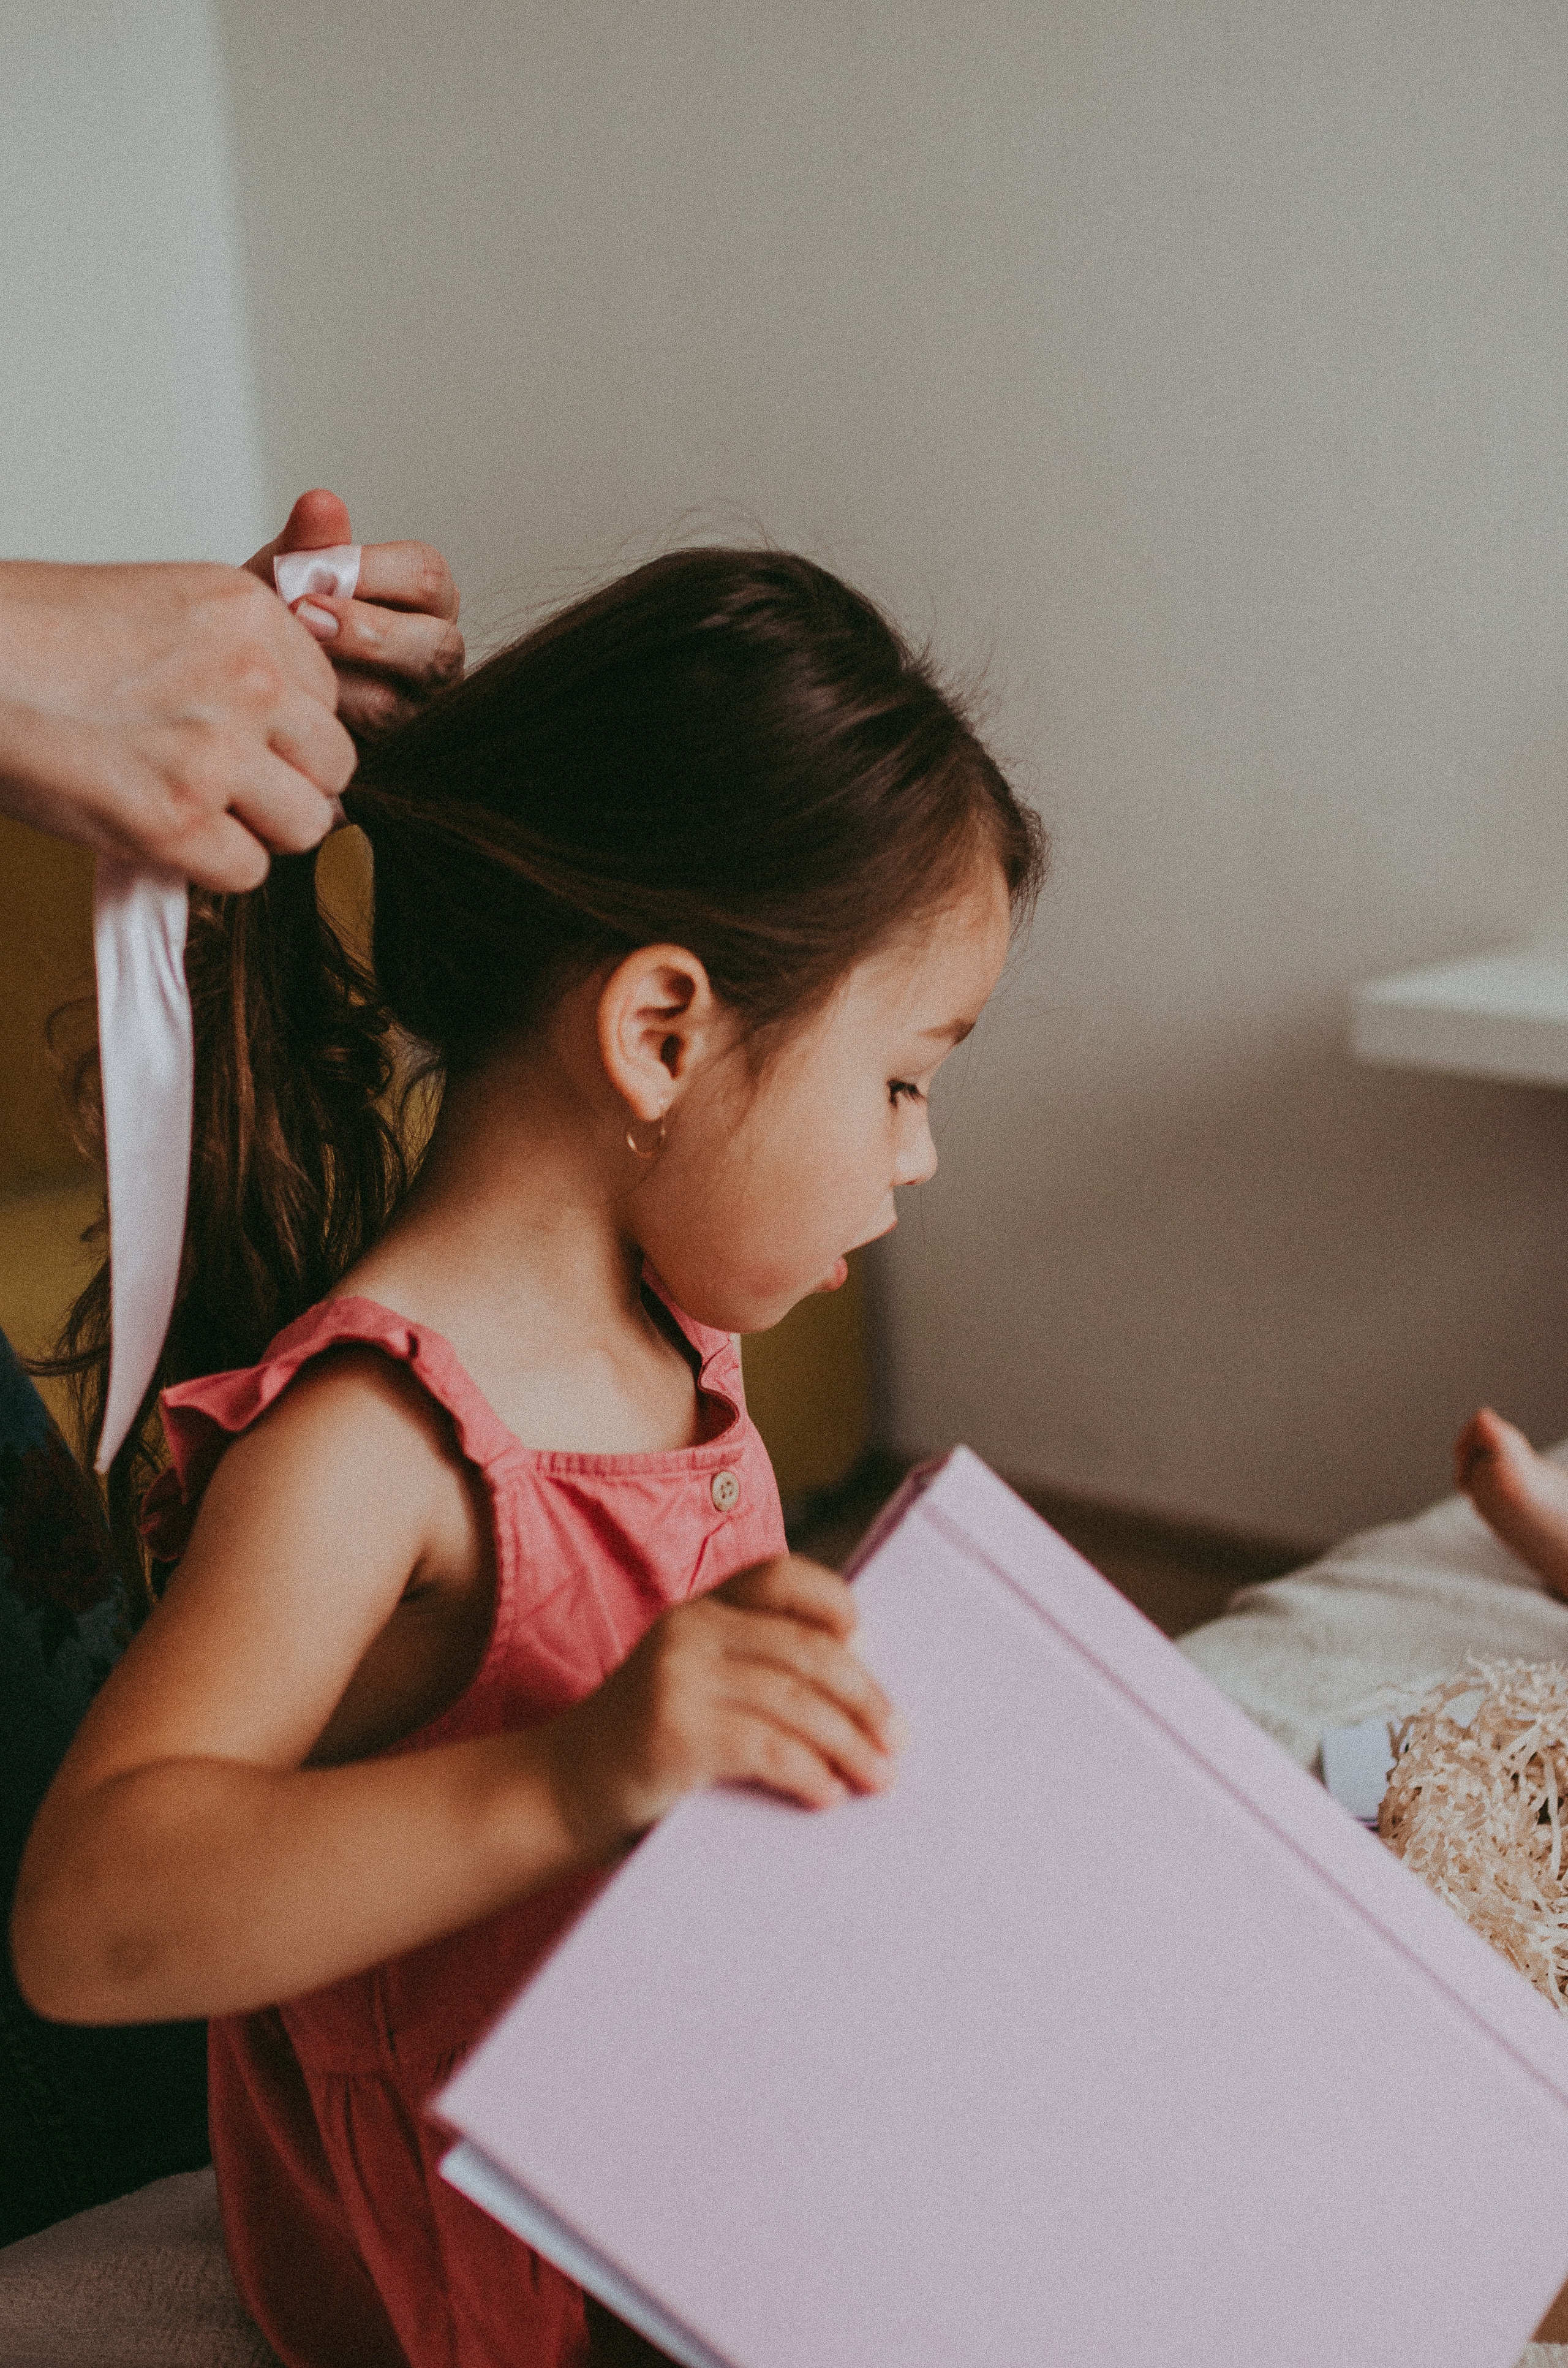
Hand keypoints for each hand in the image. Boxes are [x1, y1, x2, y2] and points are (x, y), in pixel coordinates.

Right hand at [0, 557, 353, 890]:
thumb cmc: (44, 634)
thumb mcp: (166, 603)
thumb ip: (246, 650)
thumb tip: (306, 724)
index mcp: (251, 614)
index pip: (329, 698)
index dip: (288, 729)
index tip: (243, 734)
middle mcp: (249, 679)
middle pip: (334, 765)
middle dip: (290, 783)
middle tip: (230, 784)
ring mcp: (216, 752)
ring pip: (307, 824)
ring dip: (259, 829)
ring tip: (198, 806)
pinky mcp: (176, 819)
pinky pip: (248, 871)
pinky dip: (209, 864)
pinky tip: (163, 828)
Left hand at [247, 489, 462, 742]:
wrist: (247, 675)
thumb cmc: (280, 617)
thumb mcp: (287, 572)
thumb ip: (308, 543)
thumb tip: (322, 502)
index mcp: (425, 597)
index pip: (426, 576)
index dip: (370, 573)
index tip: (307, 572)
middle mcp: (436, 652)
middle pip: (435, 646)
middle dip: (365, 634)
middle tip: (302, 618)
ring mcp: (420, 709)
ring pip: (399, 704)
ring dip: (337, 682)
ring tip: (288, 662)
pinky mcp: (388, 753)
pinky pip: (364, 747)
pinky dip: (323, 721)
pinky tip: (289, 699)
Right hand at [544, 1556, 905, 1854]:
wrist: (557, 1792)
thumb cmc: (643, 1748)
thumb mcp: (694, 1684)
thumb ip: (753, 1671)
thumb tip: (860, 1696)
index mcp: (701, 1608)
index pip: (782, 1575)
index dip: (834, 1603)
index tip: (870, 1648)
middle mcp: (690, 1628)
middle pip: (807, 1648)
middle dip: (865, 1696)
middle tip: (898, 1739)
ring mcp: (679, 1676)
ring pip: (796, 1701)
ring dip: (850, 1744)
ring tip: (879, 1778)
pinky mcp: (674, 1731)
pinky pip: (767, 1746)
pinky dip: (809, 1772)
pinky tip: (826, 1795)